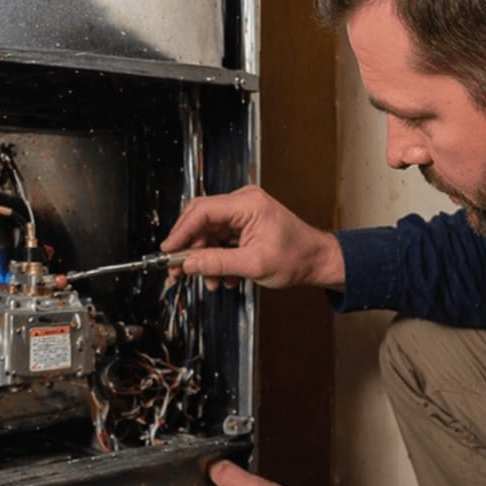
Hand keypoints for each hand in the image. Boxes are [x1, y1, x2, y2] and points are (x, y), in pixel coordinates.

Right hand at [161, 186, 345, 291]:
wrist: (317, 262)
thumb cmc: (297, 257)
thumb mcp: (254, 265)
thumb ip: (218, 263)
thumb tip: (189, 264)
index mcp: (248, 204)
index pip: (203, 211)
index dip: (181, 231)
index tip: (168, 250)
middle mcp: (243, 203)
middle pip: (201, 221)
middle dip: (189, 249)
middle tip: (178, 270)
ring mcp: (243, 214)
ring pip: (208, 234)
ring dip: (205, 260)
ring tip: (211, 281)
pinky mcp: (243, 226)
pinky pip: (219, 240)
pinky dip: (217, 259)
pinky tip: (224, 277)